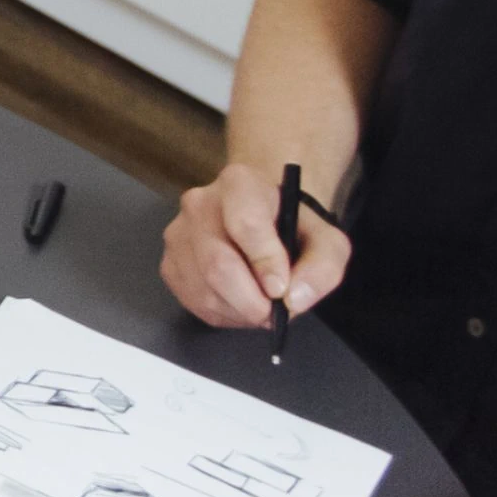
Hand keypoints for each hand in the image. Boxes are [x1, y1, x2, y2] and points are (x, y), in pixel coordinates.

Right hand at [162, 161, 351, 329]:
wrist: (261, 217)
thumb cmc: (292, 227)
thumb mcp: (327, 240)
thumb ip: (322, 267)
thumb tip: (293, 299)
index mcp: (240, 183)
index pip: (246, 223)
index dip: (264, 261)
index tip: (281, 289)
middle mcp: (199, 204)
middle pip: (217, 264)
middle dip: (250, 300)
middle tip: (274, 312)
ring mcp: (178, 235)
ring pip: (204, 289)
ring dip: (239, 311)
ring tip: (261, 306)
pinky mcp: (170, 264)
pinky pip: (193, 301)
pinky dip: (223, 314)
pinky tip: (240, 303)